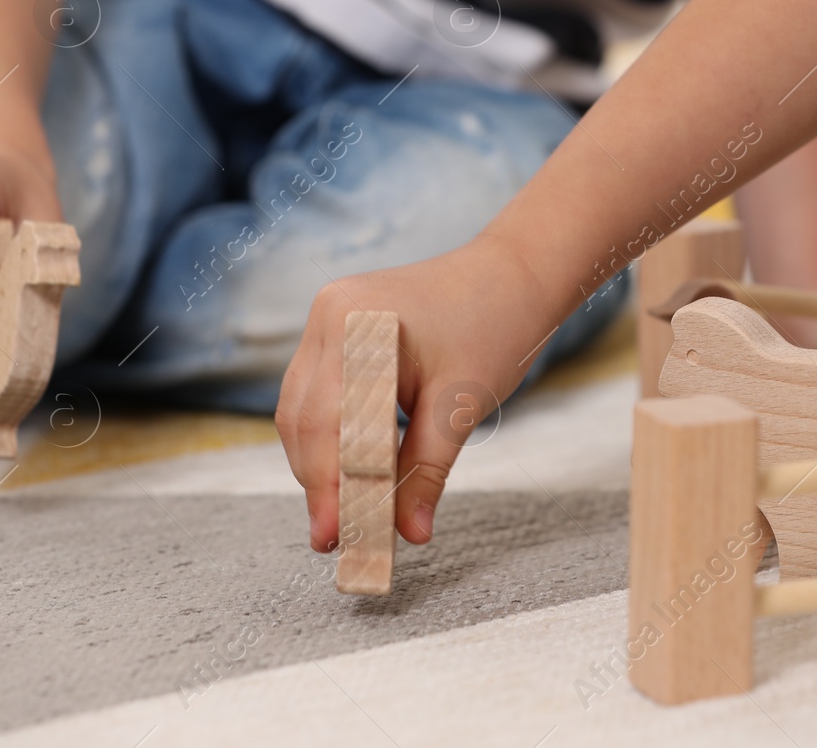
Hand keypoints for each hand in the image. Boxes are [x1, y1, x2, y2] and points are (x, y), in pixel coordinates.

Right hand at [277, 235, 560, 550]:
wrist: (515, 274)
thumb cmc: (496, 326)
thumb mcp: (461, 405)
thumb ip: (427, 471)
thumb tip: (408, 535)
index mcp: (355, 321)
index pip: (326, 420)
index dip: (326, 486)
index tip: (333, 538)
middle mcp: (329, 314)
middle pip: (303, 417)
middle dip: (318, 482)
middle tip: (335, 541)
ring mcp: (328, 319)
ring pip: (302, 410)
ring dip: (320, 464)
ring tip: (342, 518)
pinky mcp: (338, 331)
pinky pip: (320, 394)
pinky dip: (331, 438)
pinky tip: (349, 475)